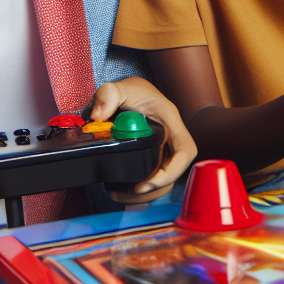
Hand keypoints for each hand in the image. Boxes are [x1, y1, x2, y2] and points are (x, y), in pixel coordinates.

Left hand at [89, 77, 196, 200]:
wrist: (130, 92)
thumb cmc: (131, 89)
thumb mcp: (117, 88)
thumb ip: (107, 95)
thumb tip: (98, 116)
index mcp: (169, 119)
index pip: (186, 150)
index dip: (174, 171)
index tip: (149, 181)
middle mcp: (170, 136)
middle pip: (175, 171)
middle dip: (156, 188)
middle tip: (132, 192)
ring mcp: (163, 148)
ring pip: (164, 179)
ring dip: (147, 193)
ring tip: (122, 195)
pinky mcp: (153, 155)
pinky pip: (153, 177)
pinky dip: (142, 190)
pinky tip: (123, 191)